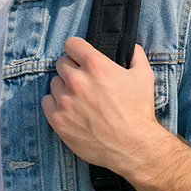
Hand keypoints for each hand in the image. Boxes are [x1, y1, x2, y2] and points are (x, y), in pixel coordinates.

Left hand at [42, 39, 163, 178]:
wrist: (134, 146)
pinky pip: (46, 102)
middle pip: (61, 63)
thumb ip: (136, 55)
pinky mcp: (58, 119)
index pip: (71, 44)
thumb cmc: (139, 111)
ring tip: (79, 99)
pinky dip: (55, 104)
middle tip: (83, 82)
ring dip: (64, 88)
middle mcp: (77, 80)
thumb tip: (131, 46)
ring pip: (54, 83)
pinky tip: (69, 110)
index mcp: (95, 65)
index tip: (79, 57)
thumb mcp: (144, 76)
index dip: (76, 50)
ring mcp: (65, 100)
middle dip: (71, 69)